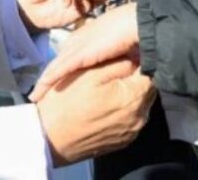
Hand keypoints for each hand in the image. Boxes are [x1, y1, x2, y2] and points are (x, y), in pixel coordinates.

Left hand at [30, 3, 139, 100]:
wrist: (135, 22)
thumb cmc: (132, 33)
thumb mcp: (119, 49)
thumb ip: (112, 60)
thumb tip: (116, 72)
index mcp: (84, 37)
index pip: (66, 56)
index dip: (58, 70)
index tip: (51, 84)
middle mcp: (76, 41)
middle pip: (56, 63)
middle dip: (46, 79)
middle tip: (37, 94)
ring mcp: (76, 47)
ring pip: (53, 68)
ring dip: (43, 84)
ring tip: (34, 97)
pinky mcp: (79, 54)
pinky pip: (59, 70)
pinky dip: (48, 82)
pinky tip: (39, 93)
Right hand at [35, 58, 154, 166]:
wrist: (48, 139)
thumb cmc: (65, 103)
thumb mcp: (89, 74)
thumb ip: (118, 63)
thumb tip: (135, 56)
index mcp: (133, 98)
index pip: (150, 72)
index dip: (138, 60)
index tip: (125, 55)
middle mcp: (139, 117)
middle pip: (146, 89)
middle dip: (133, 77)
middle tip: (111, 70)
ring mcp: (132, 132)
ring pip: (138, 103)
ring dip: (127, 93)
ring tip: (105, 87)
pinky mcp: (123, 141)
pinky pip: (129, 118)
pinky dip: (121, 109)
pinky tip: (103, 105)